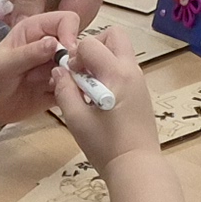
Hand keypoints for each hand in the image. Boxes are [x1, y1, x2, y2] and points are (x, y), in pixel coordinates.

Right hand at [39, 18, 161, 169]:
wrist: (136, 165)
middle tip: (81, 72)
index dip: (75, 55)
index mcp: (116, 73)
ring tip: (88, 89)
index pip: (91, 43)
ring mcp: (139, 81)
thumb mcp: (76, 119)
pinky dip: (109, 73)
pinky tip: (99, 99)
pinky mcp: (141, 92)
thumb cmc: (105, 145)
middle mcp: (131, 71)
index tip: (70, 77)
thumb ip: (64, 90)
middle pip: (114, 36)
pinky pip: (124, 69)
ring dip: (101, 61)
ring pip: (120, 52)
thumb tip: (59, 70)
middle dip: (93, 46)